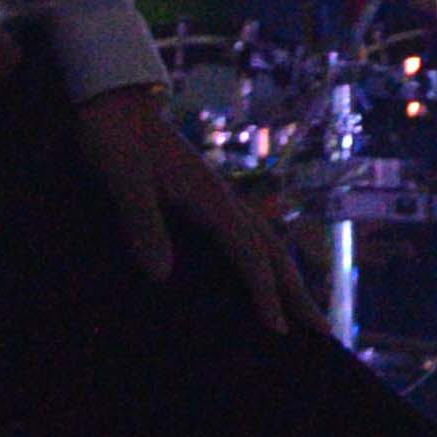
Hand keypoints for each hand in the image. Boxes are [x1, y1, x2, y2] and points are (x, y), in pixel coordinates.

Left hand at [78, 77, 326, 337]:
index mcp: (210, 199)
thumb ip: (141, 222)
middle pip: (274, 253)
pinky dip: (265, 264)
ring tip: (306, 312)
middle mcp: (224, 201)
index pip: (249, 254)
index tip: (280, 332)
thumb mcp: (121, 178)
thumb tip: (161, 275)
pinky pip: (248, 238)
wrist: (112, 102)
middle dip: (299, 295)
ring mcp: (218, 199)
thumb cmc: (112, 139)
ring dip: (289, 281)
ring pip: (267, 245)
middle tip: (324, 334)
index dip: (265, 295)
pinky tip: (261, 276)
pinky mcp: (205, 199)